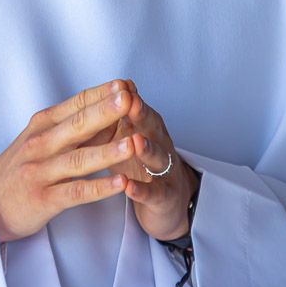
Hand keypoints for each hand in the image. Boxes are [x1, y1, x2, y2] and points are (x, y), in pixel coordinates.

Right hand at [0, 79, 138, 242]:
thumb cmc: (24, 164)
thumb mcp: (43, 137)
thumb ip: (75, 125)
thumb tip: (113, 108)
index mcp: (43, 124)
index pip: (76, 104)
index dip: (101, 94)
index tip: (126, 84)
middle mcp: (41, 144)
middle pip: (78, 126)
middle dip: (105, 112)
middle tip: (129, 99)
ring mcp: (41, 172)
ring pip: (79, 160)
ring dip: (108, 152)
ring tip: (133, 143)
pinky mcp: (44, 199)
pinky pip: (76, 192)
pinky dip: (99, 188)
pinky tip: (120, 183)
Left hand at [108, 88, 199, 241]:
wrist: (170, 201)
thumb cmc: (143, 164)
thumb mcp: (131, 136)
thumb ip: (123, 115)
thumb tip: (116, 85)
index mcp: (149, 130)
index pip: (140, 110)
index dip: (130, 99)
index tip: (119, 85)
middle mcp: (160, 146)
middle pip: (152, 128)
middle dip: (142, 114)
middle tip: (130, 102)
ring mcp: (165, 172)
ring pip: (157, 158)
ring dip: (146, 149)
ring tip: (134, 141)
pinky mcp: (164, 198)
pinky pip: (153, 193)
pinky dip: (141, 190)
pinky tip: (128, 186)